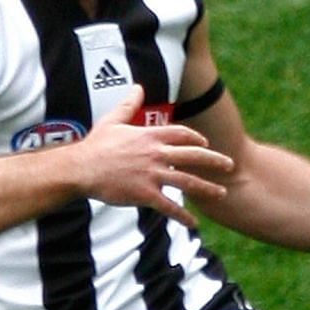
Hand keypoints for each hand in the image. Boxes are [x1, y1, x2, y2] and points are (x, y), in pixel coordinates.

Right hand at [76, 86, 233, 225]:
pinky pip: (169, 206)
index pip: (182, 134)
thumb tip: (138, 87)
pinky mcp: (145, 194)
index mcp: (150, 136)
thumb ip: (128, 104)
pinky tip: (194, 223)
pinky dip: (183, 215)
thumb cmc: (95, 146)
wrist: (80, 169)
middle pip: (193, 155)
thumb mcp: (112, 120)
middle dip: (214, 160)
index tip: (205, 142)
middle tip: (230, 165)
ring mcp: (152, 174)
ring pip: (187, 181)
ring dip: (207, 188)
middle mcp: (156, 154)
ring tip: (222, 193)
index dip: (196, 138)